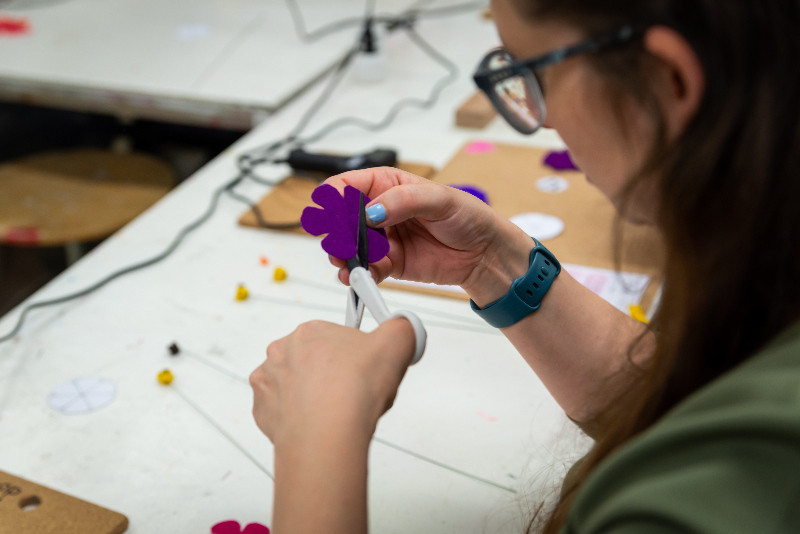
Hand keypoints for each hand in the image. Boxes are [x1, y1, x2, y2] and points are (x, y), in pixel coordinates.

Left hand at [250, 318, 414, 449]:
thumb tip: (403, 325)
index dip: (354, 356)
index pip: (335, 338)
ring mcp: (268, 382)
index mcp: (310, 331)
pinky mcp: (261, 411)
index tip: (364, 370)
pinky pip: (282, 410)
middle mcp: (281, 351)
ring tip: (335, 412)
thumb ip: (402, 327)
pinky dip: (297, 416)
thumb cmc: (354, 393)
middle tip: (352, 393)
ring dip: (312, 395)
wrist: (326, 438)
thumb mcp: (396, 344)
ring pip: (296, 385)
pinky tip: (316, 423)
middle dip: (332, 374)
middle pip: (314, 360)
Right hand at [325, 167, 534, 304]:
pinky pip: (366, 270)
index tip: (336, 215)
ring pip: (348, 247)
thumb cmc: (467, 216)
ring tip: (348, 264)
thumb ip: (403, 200)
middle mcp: (379, 211)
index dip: (335, 199)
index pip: (346, 186)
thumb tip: (373, 211)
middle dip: (336, 232)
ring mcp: (382, 239)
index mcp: (386, 185)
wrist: (484, 253)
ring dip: (343, 257)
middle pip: (340, 219)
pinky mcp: (389, 263)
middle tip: (342, 244)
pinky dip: (359, 275)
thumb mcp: (439, 198)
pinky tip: (359, 277)